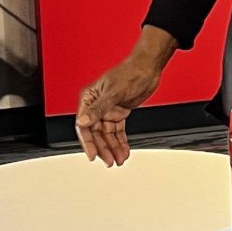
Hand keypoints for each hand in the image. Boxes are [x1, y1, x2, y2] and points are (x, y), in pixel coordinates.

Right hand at [75, 29, 174, 165]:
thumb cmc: (130, 73)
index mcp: (89, 99)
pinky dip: (121, 142)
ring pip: (107, 135)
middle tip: (109, 161)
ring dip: (113, 148)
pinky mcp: (119, 113)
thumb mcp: (113, 92)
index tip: (92, 155)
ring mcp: (108, 110)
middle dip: (103, 148)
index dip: (88, 142)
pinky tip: (124, 151)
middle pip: (96, 133)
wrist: (148, 68)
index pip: (84, 125)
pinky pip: (118, 132)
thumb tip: (83, 120)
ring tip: (118, 160)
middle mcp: (96, 106)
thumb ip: (98, 108)